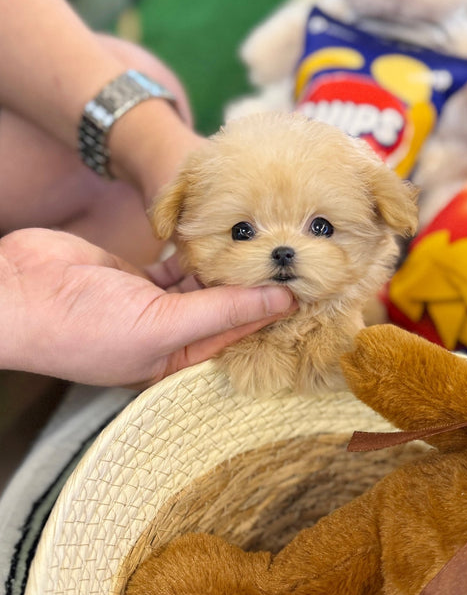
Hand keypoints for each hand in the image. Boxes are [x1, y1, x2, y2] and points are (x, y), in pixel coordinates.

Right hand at [0, 229, 295, 387]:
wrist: (19, 293)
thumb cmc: (84, 327)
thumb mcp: (163, 325)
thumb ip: (223, 310)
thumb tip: (280, 299)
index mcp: (179, 361)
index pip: (240, 337)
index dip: (274, 314)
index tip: (310, 288)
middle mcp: (172, 335)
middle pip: (227, 309)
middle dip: (255, 286)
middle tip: (295, 257)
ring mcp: (155, 304)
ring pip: (206, 283)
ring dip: (229, 265)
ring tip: (267, 242)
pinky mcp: (140, 276)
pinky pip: (180, 263)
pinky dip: (197, 250)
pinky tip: (221, 233)